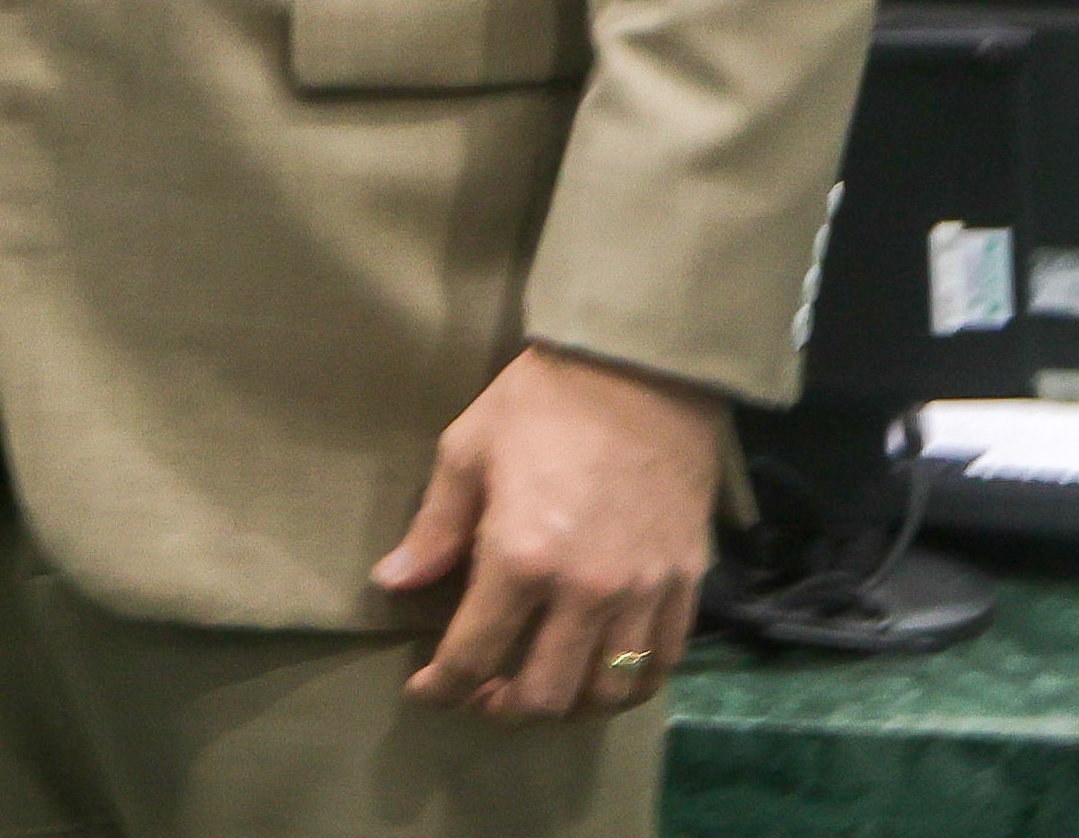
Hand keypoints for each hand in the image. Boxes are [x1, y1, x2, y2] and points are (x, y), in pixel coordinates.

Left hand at [378, 344, 722, 721]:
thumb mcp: (466, 453)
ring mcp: (644, 592)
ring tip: (540, 688)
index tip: (425, 690)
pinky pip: (663, 662)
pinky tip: (602, 670)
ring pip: (609, 691)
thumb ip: (434, 530)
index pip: (474, 655)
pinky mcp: (686, 583)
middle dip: (504, 708)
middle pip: (547, 694)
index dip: (443, 685)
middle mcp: (587, 591)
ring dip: (569, 706)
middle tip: (481, 695)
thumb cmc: (539, 404)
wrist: (639, 370)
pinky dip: (629, 683)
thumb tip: (392, 584)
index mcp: (522, 558)